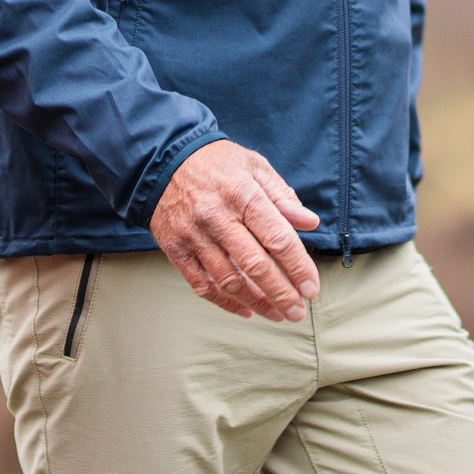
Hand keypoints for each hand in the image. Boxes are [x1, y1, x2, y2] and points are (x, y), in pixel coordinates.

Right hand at [150, 139, 321, 320]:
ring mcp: (194, 235)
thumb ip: (282, 196)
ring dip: (256, 302)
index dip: (298, 266)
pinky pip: (202, 284)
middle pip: (255, 265)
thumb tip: (310, 222)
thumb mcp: (254, 166)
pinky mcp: (176, 249)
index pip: (277, 237)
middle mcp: (217, 216)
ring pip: (229, 280)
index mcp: (241, 193)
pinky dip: (225, 302)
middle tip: (297, 312)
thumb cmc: (216, 163)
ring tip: (277, 314)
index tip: (311, 287)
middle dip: (281, 293)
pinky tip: (245, 309)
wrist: (162, 160)